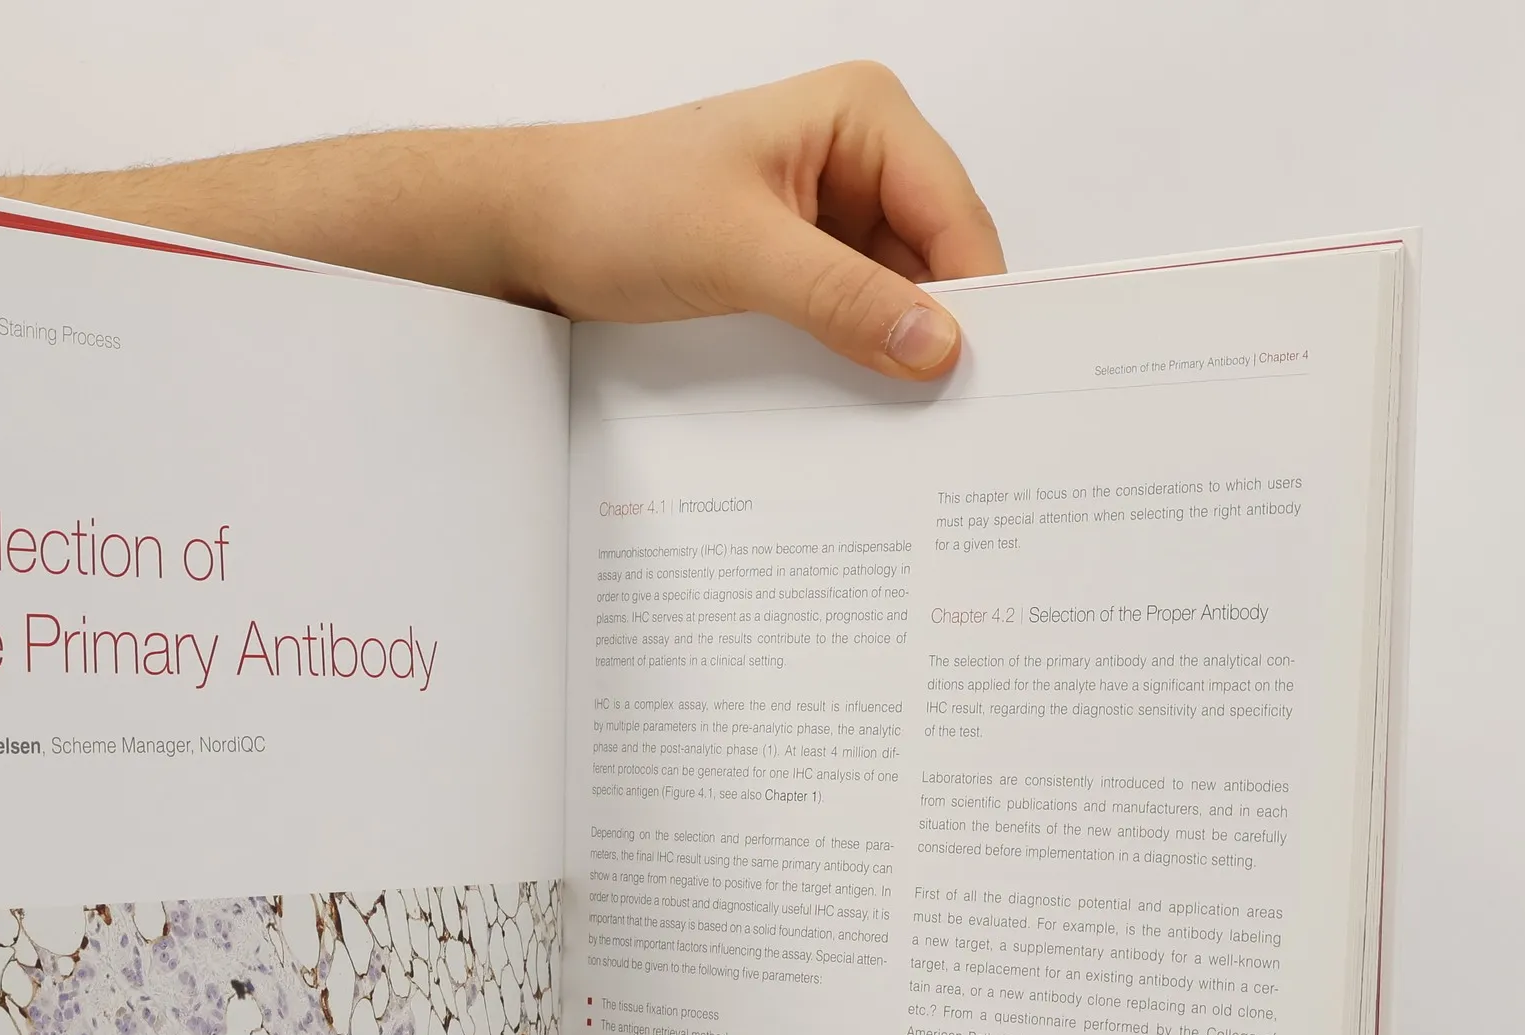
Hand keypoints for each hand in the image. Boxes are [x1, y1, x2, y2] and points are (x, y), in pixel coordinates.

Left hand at [0, 63, 1000, 380]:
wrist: (529, 230)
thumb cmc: (618, 208)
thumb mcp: (742, 257)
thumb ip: (847, 302)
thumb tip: (943, 346)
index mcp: (864, 116)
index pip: (958, 218)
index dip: (981, 302)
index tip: (995, 385)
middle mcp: (860, 154)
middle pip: (941, 259)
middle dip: (944, 333)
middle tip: (960, 425)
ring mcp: (830, 210)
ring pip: (901, 295)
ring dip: (898, 354)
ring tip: (914, 429)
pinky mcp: (797, 260)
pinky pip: (854, 315)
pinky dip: (859, 359)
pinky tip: (863, 411)